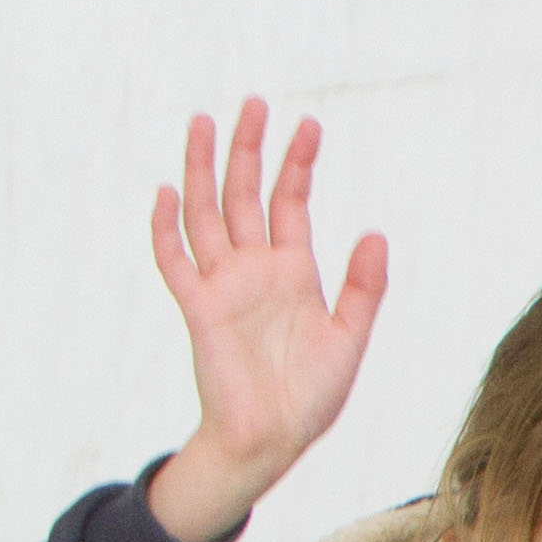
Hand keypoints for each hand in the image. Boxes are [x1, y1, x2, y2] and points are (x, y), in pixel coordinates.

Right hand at [144, 99, 389, 541]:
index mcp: (293, 272)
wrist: (275, 438)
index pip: (291, 203)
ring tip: (203, 122)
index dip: (298, 164)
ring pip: (206, 213)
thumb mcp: (350, 337)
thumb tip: (375, 234)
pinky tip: (166, 192)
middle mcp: (254, 269)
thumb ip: (363, 287)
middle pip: (246, 194)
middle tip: (254, 103)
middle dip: (249, 149)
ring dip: (202, 169)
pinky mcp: (199, 308)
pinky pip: (176, 262)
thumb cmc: (312, 394)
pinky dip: (167, 228)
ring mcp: (223, 285)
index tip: (308, 125)